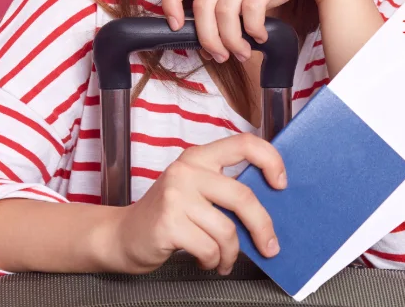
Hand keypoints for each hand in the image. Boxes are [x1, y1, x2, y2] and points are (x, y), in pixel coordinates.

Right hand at [107, 133, 287, 274]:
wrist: (123, 235)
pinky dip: (213, 261)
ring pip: (227, 230)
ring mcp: (176, 196)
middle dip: (262, 227)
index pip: (244, 144)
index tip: (281, 183)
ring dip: (231, 254)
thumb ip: (224, 190)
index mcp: (198, 157)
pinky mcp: (169, 223)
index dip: (270, 160)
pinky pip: (209, 248)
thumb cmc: (166, 215)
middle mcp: (187, 171)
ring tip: (224, 260)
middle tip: (270, 246)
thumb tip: (270, 207)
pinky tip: (206, 261)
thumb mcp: (194, 190)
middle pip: (243, 196)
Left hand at [161, 0, 352, 62]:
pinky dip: (253, 29)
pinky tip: (261, 36)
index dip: (169, 1)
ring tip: (243, 51)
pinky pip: (251, 7)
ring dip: (233, 40)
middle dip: (208, 38)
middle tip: (220, 55)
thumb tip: (208, 41)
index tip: (176, 26)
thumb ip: (225, 6)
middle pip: (202, 4)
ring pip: (226, 10)